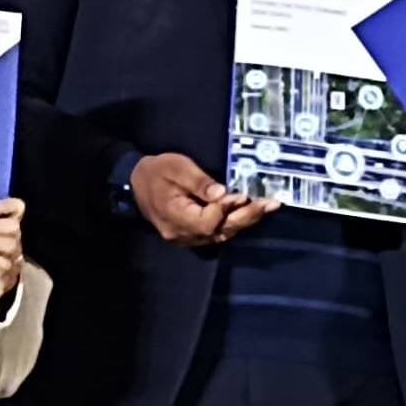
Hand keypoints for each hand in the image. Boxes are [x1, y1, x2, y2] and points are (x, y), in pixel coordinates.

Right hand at [131, 150, 270, 247]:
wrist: (135, 185)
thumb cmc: (156, 172)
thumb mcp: (175, 168)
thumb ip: (198, 181)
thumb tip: (222, 193)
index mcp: (174, 216)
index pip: (205, 221)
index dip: (225, 209)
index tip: (242, 194)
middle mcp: (182, 234)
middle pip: (219, 231)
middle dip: (247, 217)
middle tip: (270, 204)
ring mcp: (188, 238)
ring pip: (221, 234)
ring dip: (246, 221)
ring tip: (268, 207)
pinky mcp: (193, 235)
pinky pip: (218, 233)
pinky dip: (235, 223)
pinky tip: (252, 213)